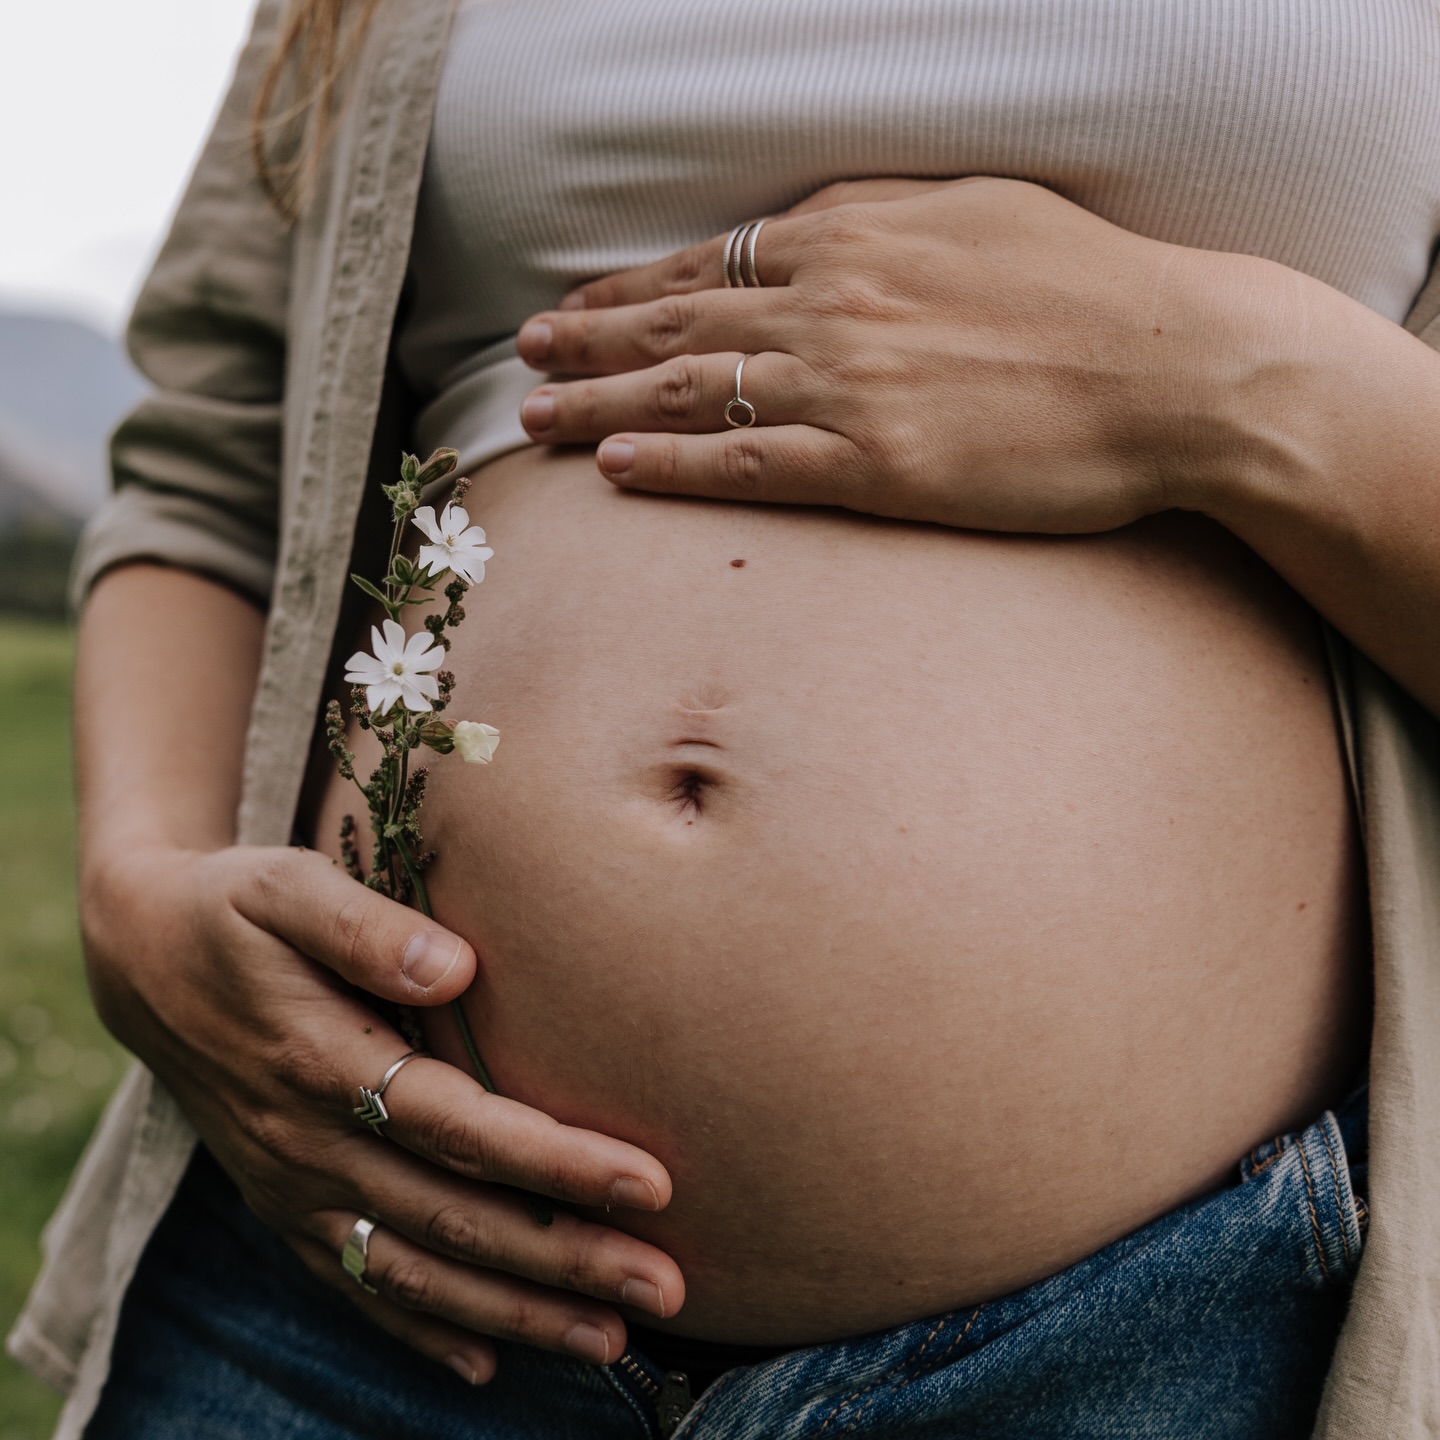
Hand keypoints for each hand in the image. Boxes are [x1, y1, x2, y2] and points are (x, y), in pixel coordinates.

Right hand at [82, 841, 683, 1382]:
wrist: (140, 964)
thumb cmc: (233, 910)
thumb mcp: (282, 888)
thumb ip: (363, 927)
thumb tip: (456, 968)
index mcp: (321, 1062)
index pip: (462, 1128)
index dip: (557, 1161)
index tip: (651, 1182)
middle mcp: (310, 1145)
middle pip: (456, 1218)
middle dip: (566, 1258)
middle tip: (667, 1286)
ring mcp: (294, 1190)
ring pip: (416, 1273)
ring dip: (517, 1311)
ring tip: (612, 1336)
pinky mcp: (284, 1210)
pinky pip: (356, 1286)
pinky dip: (422, 1331)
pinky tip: (487, 1363)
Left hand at [516, 177, 1278, 533]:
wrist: (1173, 364)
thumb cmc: (1092, 288)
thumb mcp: (980, 212)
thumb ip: (883, 219)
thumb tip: (814, 229)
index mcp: (855, 238)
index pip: (709, 265)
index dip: (630, 290)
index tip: (575, 308)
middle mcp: (832, 302)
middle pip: (679, 325)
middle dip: (591, 342)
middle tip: (525, 357)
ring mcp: (848, 384)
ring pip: (694, 392)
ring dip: (605, 404)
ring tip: (538, 418)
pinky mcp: (875, 463)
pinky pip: (749, 463)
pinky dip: (676, 466)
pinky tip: (616, 472)